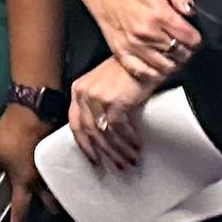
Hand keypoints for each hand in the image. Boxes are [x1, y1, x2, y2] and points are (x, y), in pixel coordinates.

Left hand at [0, 106, 50, 221]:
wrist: (35, 108)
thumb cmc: (11, 130)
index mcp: (24, 181)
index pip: (20, 211)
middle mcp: (42, 180)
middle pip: (48, 207)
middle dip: (43, 215)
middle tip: (34, 217)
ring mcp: (54, 170)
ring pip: (58, 194)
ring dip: (52, 201)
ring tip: (45, 202)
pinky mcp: (60, 159)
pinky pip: (61, 179)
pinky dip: (58, 185)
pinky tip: (54, 182)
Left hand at [67, 57, 152, 171]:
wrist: (146, 56)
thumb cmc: (130, 70)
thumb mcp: (108, 86)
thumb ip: (100, 105)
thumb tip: (105, 133)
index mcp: (78, 90)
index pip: (75, 124)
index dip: (84, 145)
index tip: (94, 159)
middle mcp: (83, 93)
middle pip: (90, 132)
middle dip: (105, 152)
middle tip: (117, 165)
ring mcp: (97, 97)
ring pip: (104, 133)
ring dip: (119, 150)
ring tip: (130, 160)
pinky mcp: (113, 100)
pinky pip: (118, 128)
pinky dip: (128, 140)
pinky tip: (137, 146)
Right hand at [73, 0, 198, 83]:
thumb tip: (191, 11)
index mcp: (159, 14)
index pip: (191, 39)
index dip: (196, 38)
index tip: (192, 35)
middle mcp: (146, 33)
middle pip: (181, 54)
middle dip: (186, 50)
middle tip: (183, 44)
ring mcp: (133, 46)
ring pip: (166, 66)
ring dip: (173, 62)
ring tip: (172, 53)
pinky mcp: (121, 53)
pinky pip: (145, 73)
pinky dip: (155, 72)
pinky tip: (158, 63)